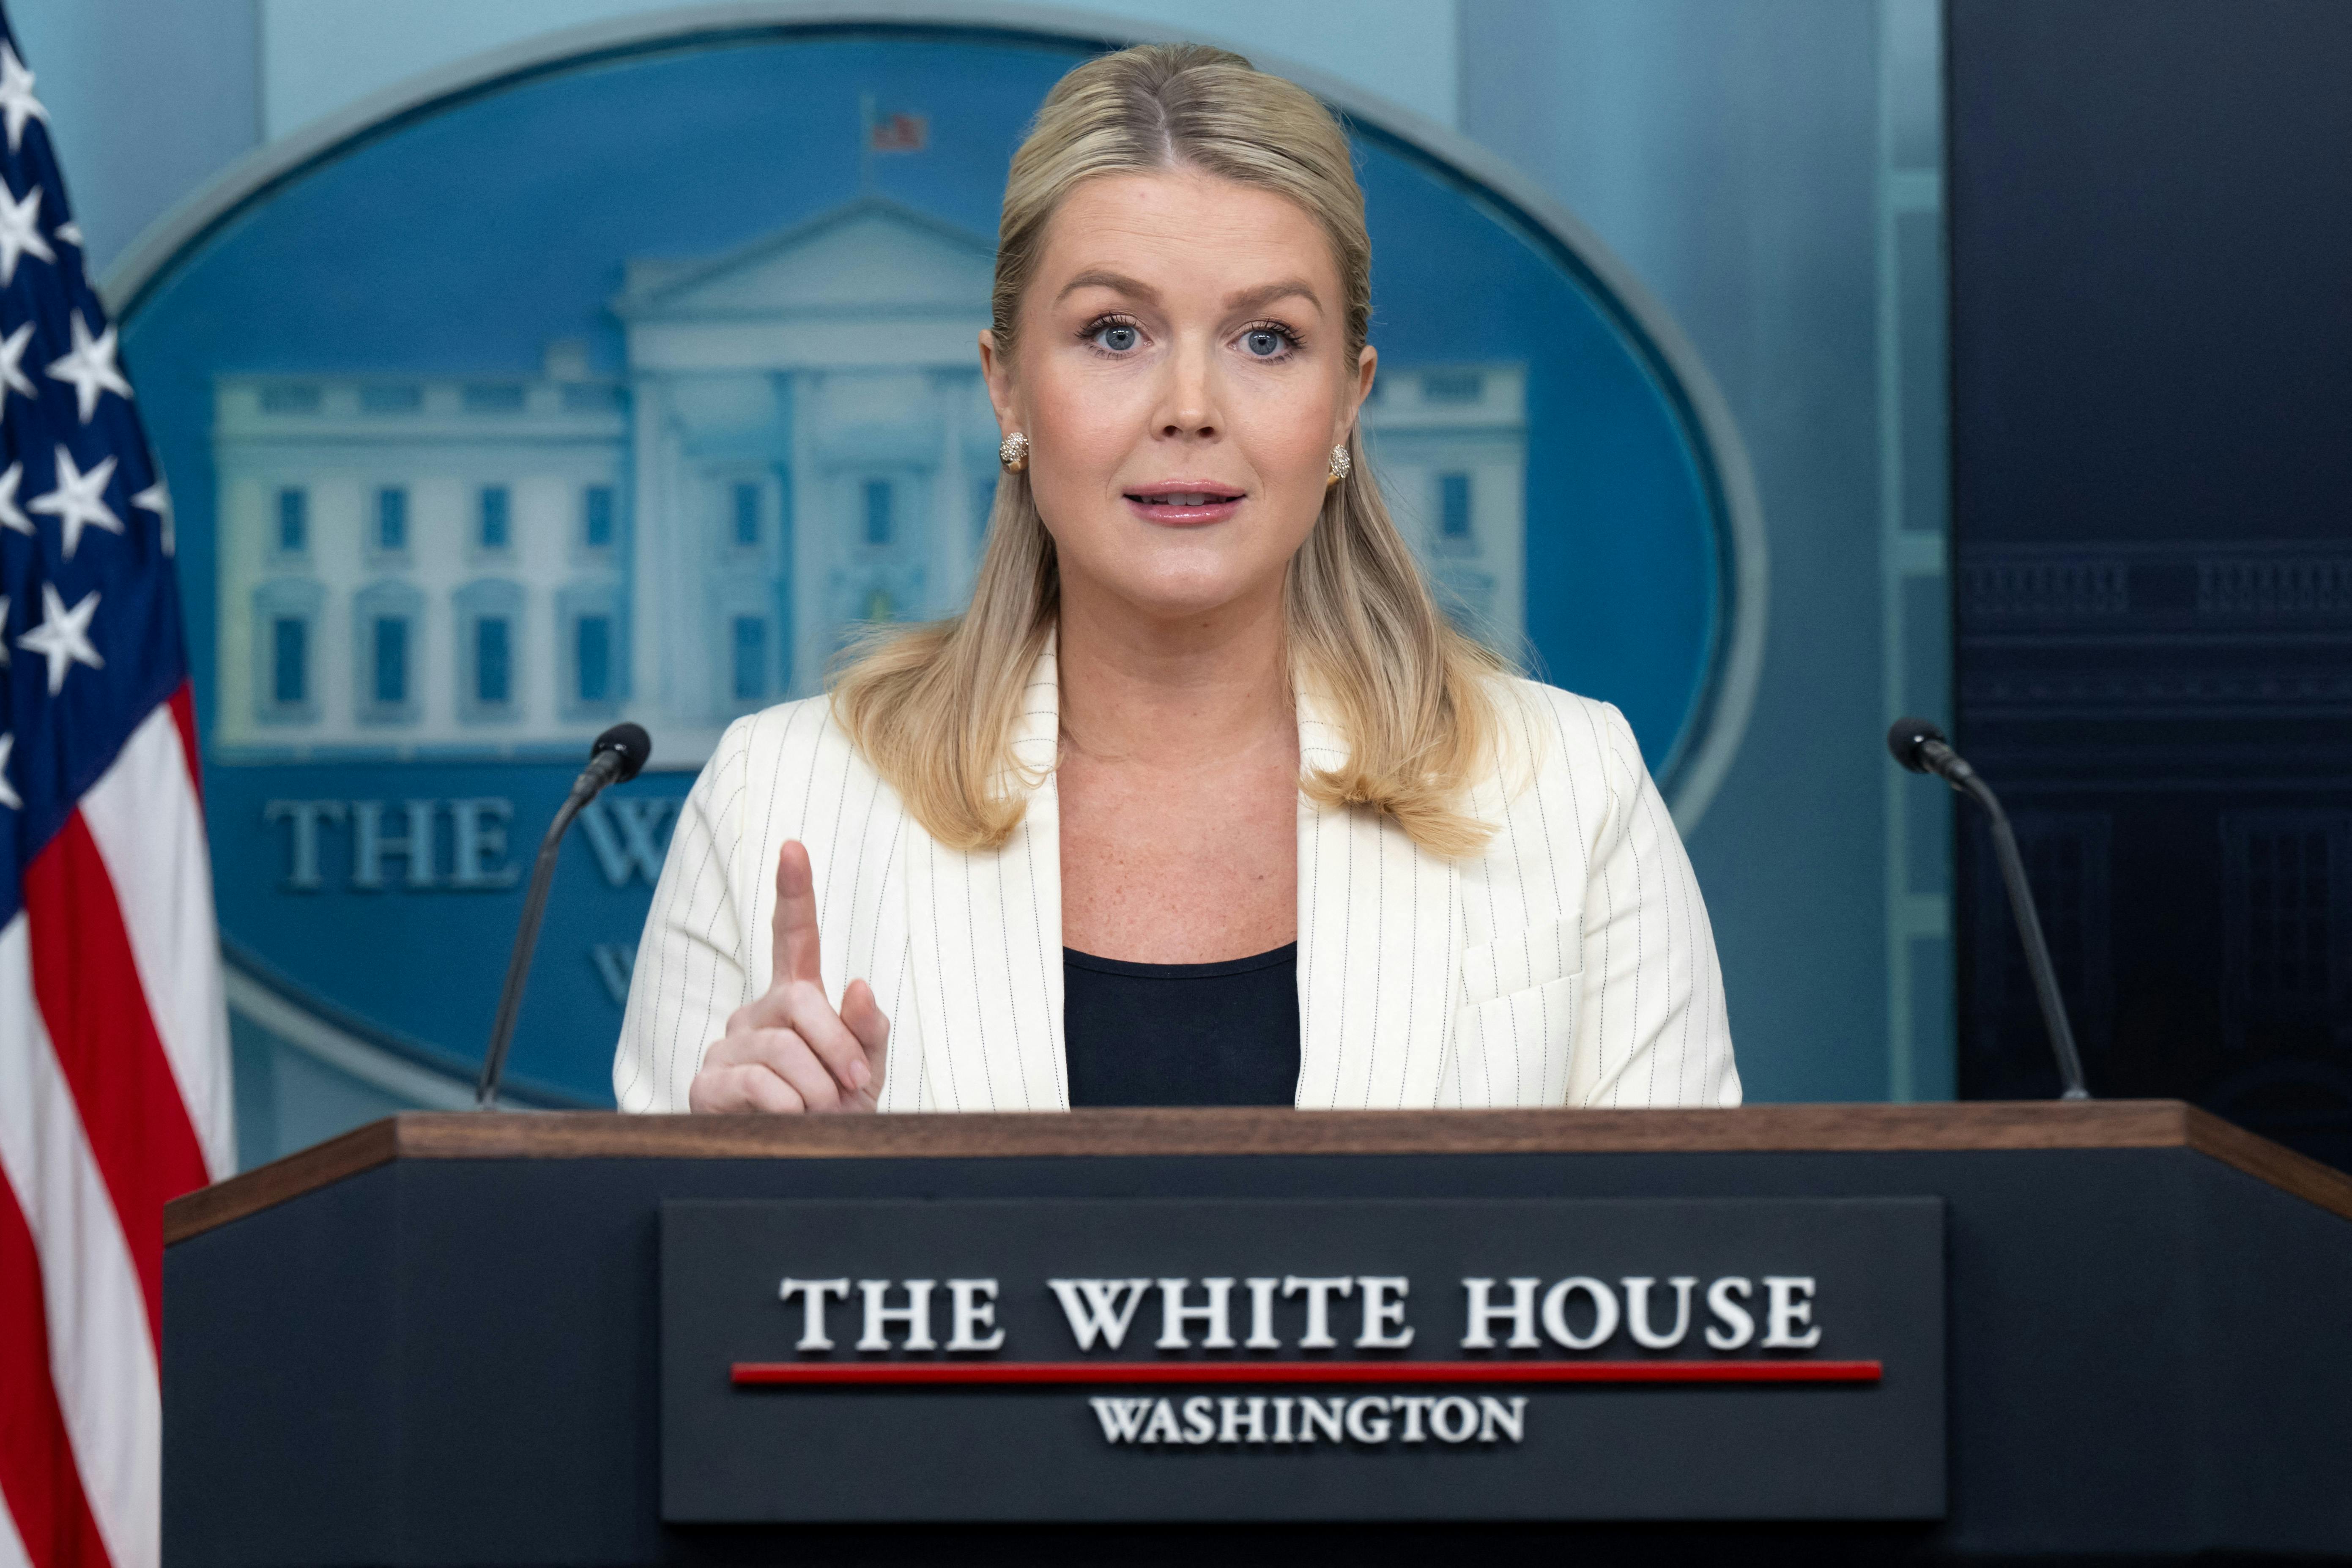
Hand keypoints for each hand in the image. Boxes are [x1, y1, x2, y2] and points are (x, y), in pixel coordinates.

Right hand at [688, 840, 889, 1112]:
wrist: (800, 1170)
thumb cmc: (834, 1116)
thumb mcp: (865, 1073)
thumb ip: (868, 1031)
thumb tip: (859, 984)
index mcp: (794, 1001)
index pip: (792, 937)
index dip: (794, 891)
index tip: (794, 846)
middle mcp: (755, 1015)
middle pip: (800, 1004)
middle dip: (837, 1047)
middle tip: (853, 1087)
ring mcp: (727, 1048)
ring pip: (781, 1048)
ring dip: (816, 1089)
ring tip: (820, 1113)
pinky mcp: (707, 1085)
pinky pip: (757, 1084)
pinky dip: (789, 1108)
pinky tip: (791, 1122)